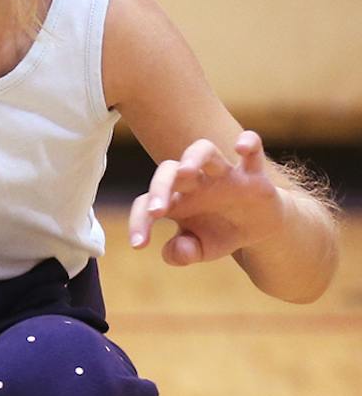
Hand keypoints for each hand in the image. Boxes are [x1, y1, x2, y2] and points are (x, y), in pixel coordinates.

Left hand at [129, 130, 283, 265]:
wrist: (258, 227)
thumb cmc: (220, 232)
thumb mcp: (201, 249)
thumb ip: (183, 252)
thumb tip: (176, 253)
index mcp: (174, 198)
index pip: (146, 201)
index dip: (139, 222)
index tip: (138, 245)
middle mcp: (195, 180)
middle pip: (169, 169)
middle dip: (159, 187)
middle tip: (156, 211)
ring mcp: (223, 174)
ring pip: (204, 149)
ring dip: (193, 157)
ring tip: (185, 171)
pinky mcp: (253, 174)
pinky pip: (253, 150)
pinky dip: (248, 142)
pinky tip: (240, 147)